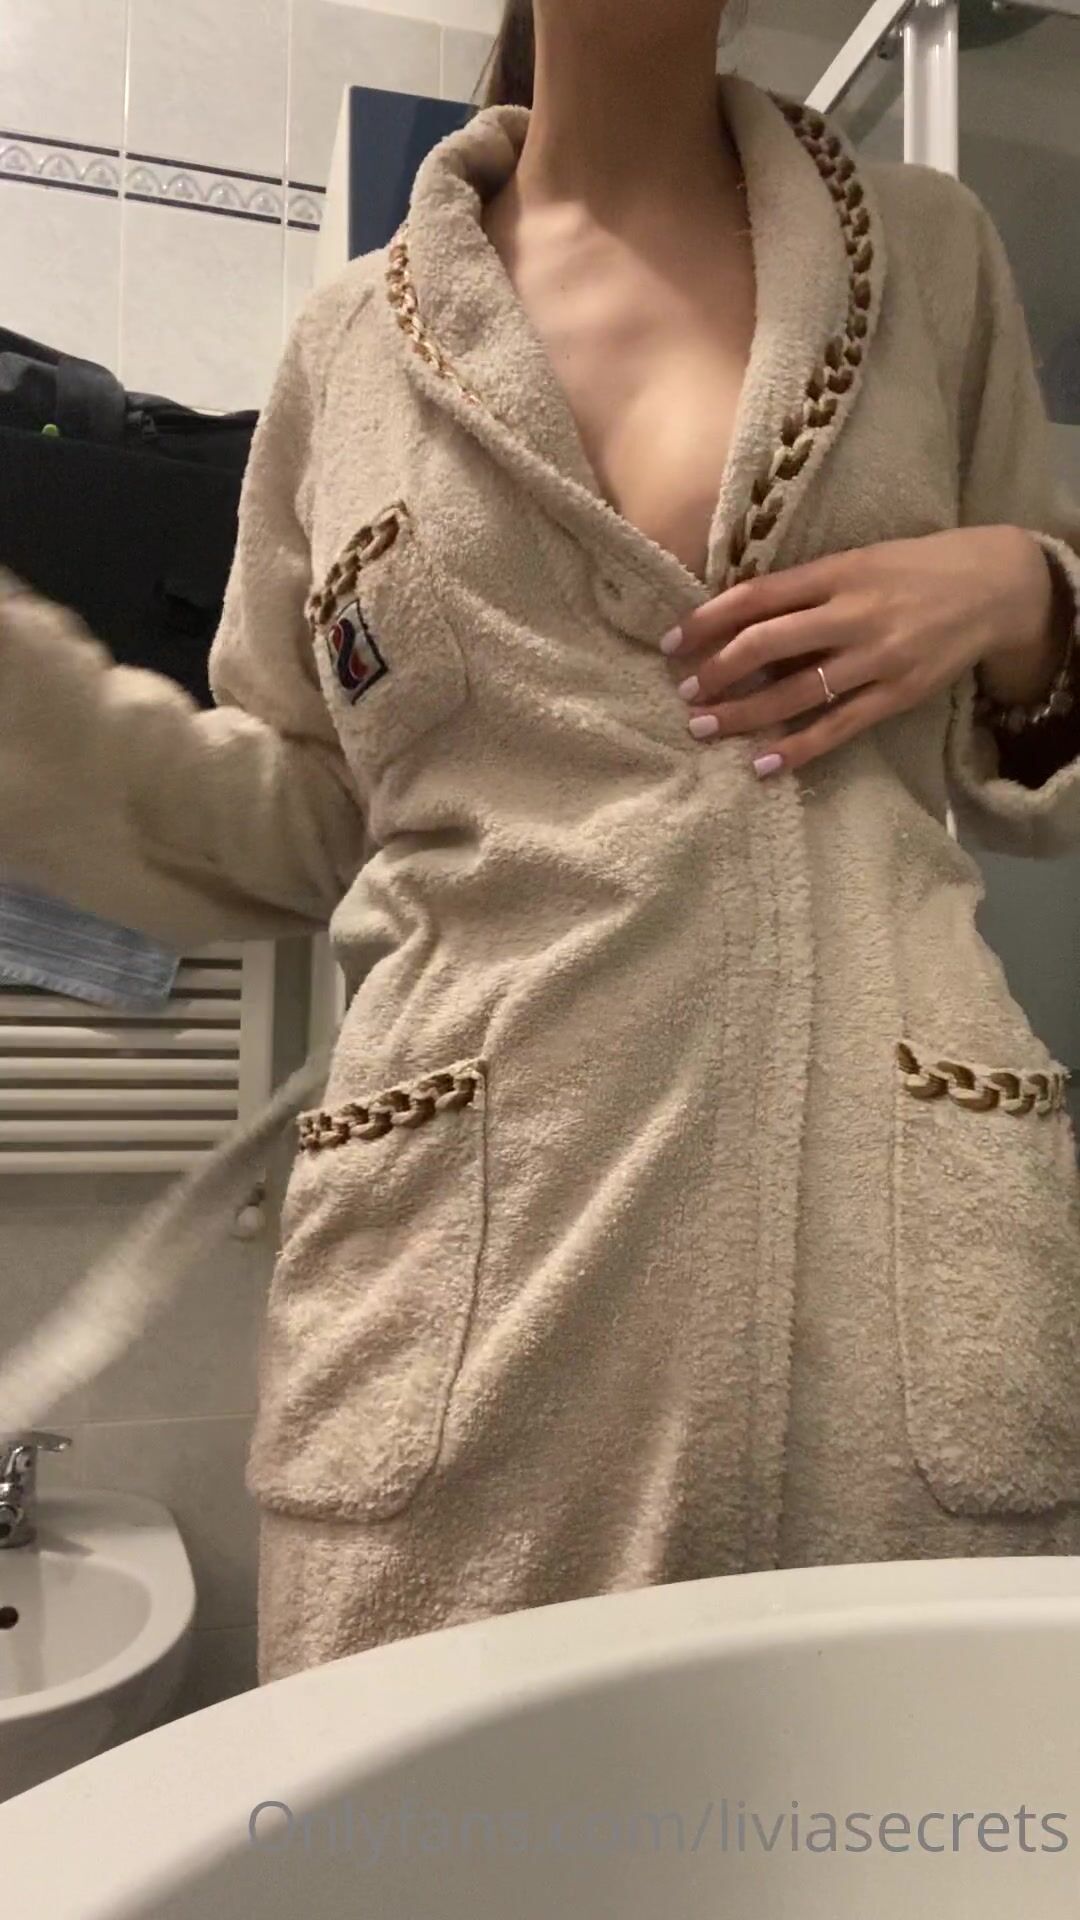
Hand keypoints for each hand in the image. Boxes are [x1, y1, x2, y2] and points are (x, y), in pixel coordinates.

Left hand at [660, 526, 1062, 775]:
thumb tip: (740, 618)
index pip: (757, 596)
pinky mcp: (897, 695)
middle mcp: (852, 614)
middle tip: (685, 691)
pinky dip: (798, 748)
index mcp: (837, 572)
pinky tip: (763, 764)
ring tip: (704, 726)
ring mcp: (876, 658)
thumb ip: (807, 587)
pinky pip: (838, 727)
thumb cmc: (915, 569)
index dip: (708, 620)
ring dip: (743, 714)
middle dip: (718, 671)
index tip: (672, 642)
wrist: (994, 587)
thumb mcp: (859, 561)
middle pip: (767, 645)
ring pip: (795, 692)